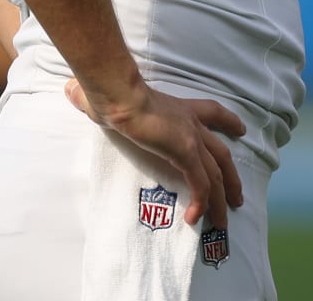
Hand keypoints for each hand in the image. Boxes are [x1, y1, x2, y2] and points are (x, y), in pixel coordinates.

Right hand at [66, 78, 245, 227]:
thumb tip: (72, 90)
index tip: (240, 130)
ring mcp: (191, 138)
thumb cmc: (112, 93)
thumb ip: (94, 98)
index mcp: (181, 108)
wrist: (120, 95)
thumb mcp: (109, 97)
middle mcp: (192, 123)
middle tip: (237, 197)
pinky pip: (200, 184)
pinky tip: (195, 219)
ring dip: (220, 200)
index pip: (213, 112)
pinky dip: (201, 203)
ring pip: (216, 175)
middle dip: (231, 177)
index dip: (228, 122)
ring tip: (222, 222)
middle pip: (222, 153)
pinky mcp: (186, 153)